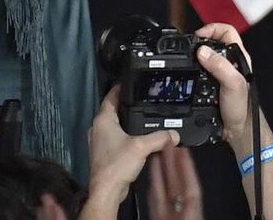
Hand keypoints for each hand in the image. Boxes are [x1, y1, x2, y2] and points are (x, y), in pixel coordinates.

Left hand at [87, 87, 179, 208]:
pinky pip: (115, 138)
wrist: (107, 189)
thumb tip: (174, 134)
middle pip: (112, 111)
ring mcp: (99, 141)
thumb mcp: (142, 147)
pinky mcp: (104, 153)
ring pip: (114, 126)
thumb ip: (159, 138)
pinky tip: (138, 140)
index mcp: (102, 120)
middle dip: (125, 107)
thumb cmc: (118, 164)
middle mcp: (98, 128)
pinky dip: (125, 136)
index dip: (120, 89)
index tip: (129, 83)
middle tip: (141, 102)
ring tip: (142, 119)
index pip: (110, 97)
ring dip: (126, 123)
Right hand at [146, 146, 203, 219]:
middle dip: (172, 162)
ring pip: (165, 188)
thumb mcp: (192, 219)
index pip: (191, 184)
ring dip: (160, 171)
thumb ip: (191, 206)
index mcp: (193, 210)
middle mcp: (182, 209)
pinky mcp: (160, 216)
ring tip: (155, 154)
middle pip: (177, 182)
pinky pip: (156, 199)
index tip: (182, 149)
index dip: (187, 165)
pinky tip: (150, 176)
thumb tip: (191, 197)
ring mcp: (171, 213)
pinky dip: (154, 186)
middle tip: (167, 144)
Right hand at [195, 22, 253, 145]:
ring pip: (205, 55)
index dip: (211, 29)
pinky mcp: (211, 82)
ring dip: (194, 57)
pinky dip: (191, 69)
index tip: (198, 37)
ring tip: (186, 61)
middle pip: (213, 41)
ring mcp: (220, 72)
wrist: (239, 130)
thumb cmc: (242, 109)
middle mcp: (229, 63)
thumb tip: (202, 51)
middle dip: (199, 42)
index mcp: (238, 58)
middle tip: (188, 49)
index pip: (226, 31)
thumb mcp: (233, 84)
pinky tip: (188, 75)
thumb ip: (220, 67)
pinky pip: (199, 70)